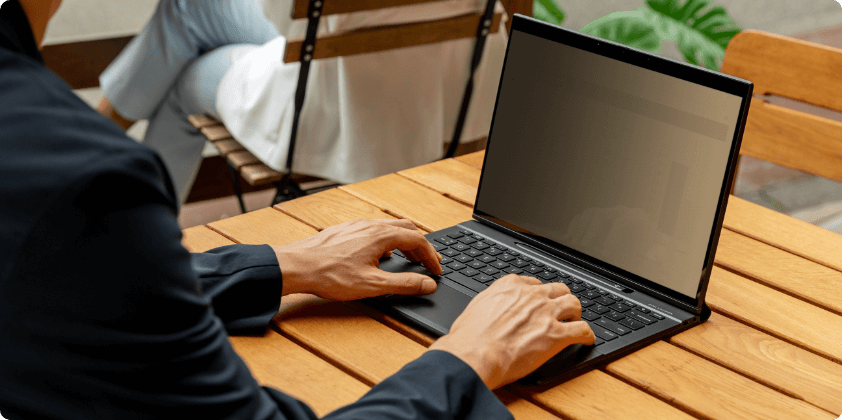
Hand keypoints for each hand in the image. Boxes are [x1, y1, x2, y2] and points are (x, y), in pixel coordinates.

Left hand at [272, 218, 441, 299]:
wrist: (297, 266)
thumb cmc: (330, 275)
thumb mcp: (373, 285)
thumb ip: (404, 284)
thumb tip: (428, 284)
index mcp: (381, 235)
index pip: (418, 239)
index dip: (431, 255)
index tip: (436, 269)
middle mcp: (370, 225)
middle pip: (406, 228)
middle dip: (420, 245)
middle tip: (427, 261)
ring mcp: (356, 225)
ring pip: (389, 227)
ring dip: (404, 241)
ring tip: (408, 257)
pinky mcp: (345, 230)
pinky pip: (373, 229)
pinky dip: (387, 239)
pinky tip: (380, 253)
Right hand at [428, 275, 593, 388]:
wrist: (476, 353)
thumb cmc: (469, 336)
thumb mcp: (476, 307)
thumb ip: (491, 302)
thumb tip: (491, 309)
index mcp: (511, 286)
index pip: (533, 282)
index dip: (539, 293)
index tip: (539, 300)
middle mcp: (532, 295)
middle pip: (557, 289)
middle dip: (560, 298)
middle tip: (560, 308)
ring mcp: (546, 313)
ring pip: (573, 303)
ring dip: (576, 312)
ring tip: (575, 320)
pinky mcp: (557, 335)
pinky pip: (582, 330)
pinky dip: (587, 334)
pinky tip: (587, 339)